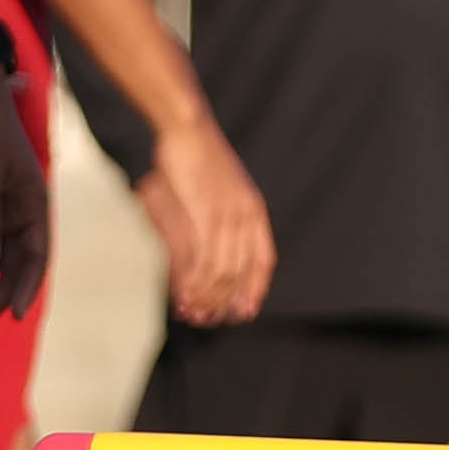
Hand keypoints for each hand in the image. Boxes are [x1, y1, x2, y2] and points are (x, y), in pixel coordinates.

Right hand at [134, 112, 277, 328]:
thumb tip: (212, 245)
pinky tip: (184, 294)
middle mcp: (246, 215)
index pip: (263, 259)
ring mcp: (228, 214)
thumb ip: (222, 218)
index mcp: (253, 210)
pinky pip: (206, 256)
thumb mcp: (219, 191)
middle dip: (224, 300)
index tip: (245, 312)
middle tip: (207, 320)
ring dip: (207, 296)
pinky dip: (196, 280)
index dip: (255, 288)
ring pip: (224, 269)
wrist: (187, 129)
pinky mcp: (206, 212)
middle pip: (242, 271)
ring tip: (191, 313)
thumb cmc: (197, 159)